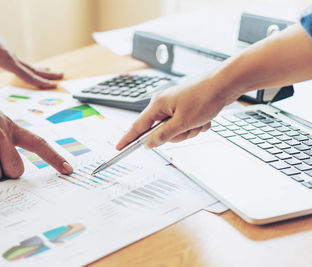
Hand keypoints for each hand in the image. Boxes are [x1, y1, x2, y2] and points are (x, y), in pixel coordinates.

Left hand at [0, 22, 62, 87]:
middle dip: (48, 75)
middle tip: (62, 77)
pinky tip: (33, 67)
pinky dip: (31, 66)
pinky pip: (23, 61)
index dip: (41, 82)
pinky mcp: (8, 51)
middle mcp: (13, 58)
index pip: (28, 75)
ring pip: (30, 64)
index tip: (53, 86)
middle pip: (34, 69)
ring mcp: (12, 54)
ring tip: (53, 72)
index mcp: (8, 62)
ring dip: (42, 69)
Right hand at [116, 76, 235, 149]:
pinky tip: (204, 119)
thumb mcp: (182, 122)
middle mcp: (164, 104)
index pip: (138, 126)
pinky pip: (186, 126)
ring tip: (199, 121)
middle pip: (161, 132)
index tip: (119, 148)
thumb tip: (149, 143)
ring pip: (176, 131)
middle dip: (177, 134)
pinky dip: (195, 126)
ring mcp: (175, 106)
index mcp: (158, 105)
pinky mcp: (186, 108)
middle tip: (188, 127)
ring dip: (189, 130)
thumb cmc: (204, 97)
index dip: (128, 139)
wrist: (224, 84)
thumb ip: (163, 135)